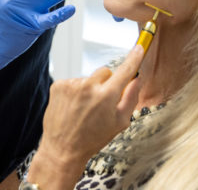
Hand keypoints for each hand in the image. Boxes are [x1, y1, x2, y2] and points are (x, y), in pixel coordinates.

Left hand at [28, 45, 144, 182]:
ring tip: (84, 110)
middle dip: (107, 83)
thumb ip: (131, 98)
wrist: (63, 149)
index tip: (139, 47)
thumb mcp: (119, 123)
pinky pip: (74, 81)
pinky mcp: (58, 85)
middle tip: (102, 103)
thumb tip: (137, 79)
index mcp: (106, 96)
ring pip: (89, 78)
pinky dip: (76, 92)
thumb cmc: (93, 139)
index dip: (134, 58)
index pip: (125, 70)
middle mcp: (88, 86)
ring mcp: (72, 84)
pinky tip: (73, 107)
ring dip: (89, 89)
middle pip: (105, 72)